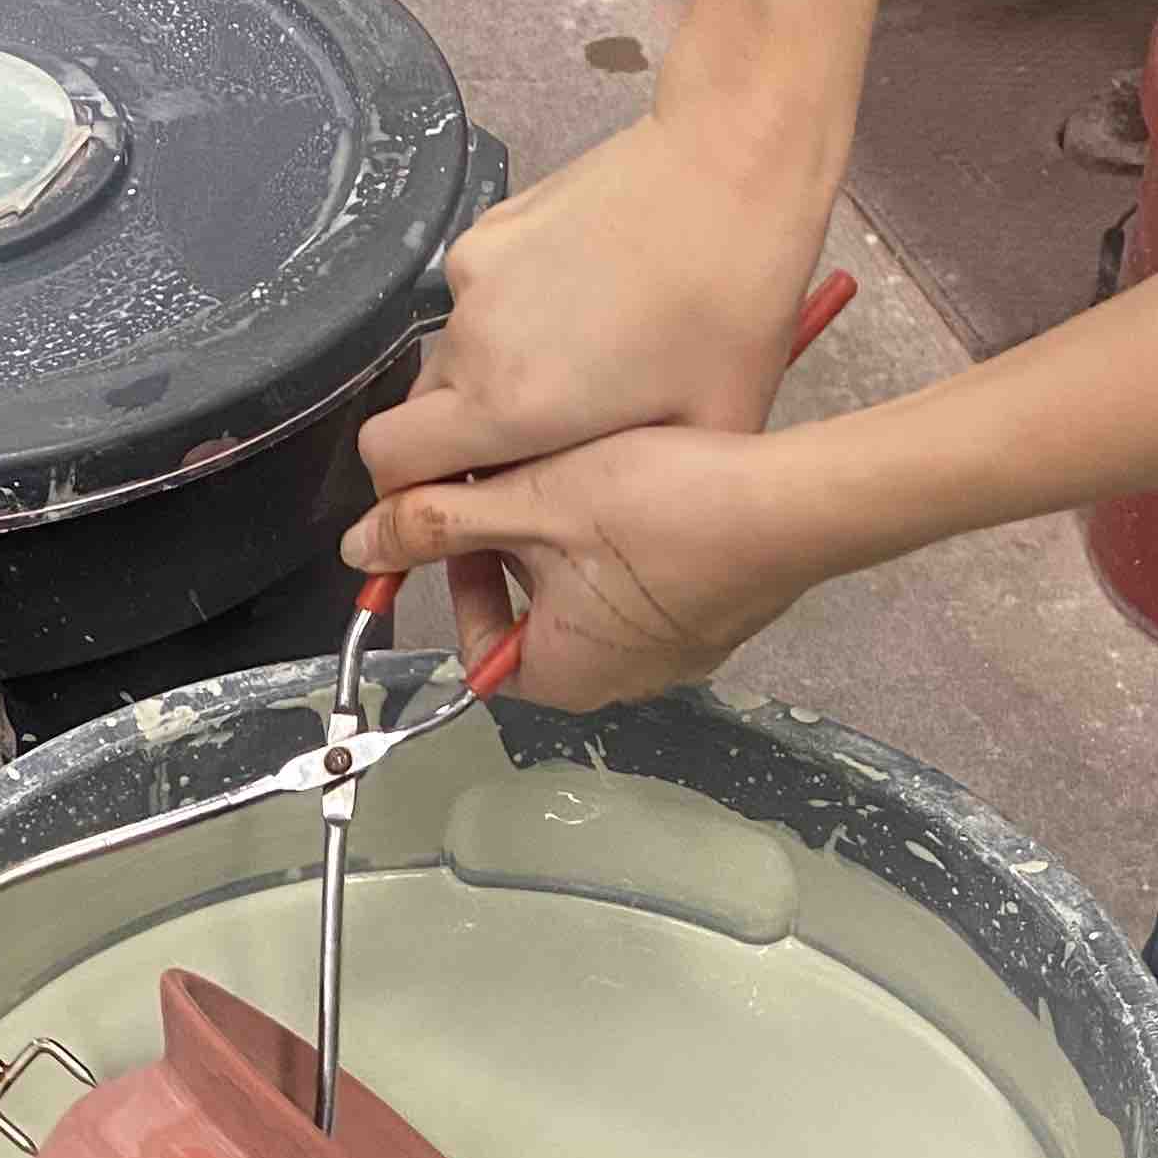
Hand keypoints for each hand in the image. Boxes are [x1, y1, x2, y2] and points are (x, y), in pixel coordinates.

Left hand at [342, 427, 815, 712]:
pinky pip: (645, 587)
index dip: (463, 578)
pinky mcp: (713, 619)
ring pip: (589, 596)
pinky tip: (640, 488)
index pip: (479, 649)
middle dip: (518, 548)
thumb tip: (365, 543)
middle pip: (533, 619)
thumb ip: (438, 522)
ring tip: (582, 474)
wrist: (793, 504)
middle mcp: (619, 683)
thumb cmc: (666, 511)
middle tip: (525, 482)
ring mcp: (674, 656)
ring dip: (571, 538)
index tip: (468, 521)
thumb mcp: (529, 504)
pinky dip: (627, 544)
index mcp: (563, 677)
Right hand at [360, 111, 840, 503]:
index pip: (390, 466)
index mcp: (507, 405)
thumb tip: (575, 526)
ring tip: (577, 371)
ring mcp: (475, 274)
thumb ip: (617, 493)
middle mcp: (472, 339)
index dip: (407, 495)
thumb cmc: (731, 303)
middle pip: (415, 416)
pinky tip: (583, 307)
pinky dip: (513, 320)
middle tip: (531, 450)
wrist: (733, 163)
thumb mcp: (702, 435)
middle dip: (454, 447)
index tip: (454, 506)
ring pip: (452, 357)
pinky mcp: (493, 226)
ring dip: (491, 382)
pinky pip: (478, 300)